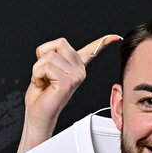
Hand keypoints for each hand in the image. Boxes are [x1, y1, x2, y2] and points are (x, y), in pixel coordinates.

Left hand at [17, 34, 120, 152]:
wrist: (37, 115)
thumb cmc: (40, 96)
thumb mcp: (45, 70)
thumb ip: (52, 57)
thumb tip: (51, 51)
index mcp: (75, 66)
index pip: (91, 50)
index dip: (102, 42)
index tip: (114, 37)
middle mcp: (79, 70)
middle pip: (59, 43)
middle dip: (42, 56)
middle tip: (42, 73)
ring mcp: (76, 76)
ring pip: (50, 55)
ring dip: (37, 68)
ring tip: (41, 80)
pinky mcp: (69, 82)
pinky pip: (46, 67)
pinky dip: (38, 75)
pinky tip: (42, 84)